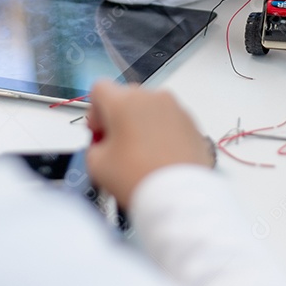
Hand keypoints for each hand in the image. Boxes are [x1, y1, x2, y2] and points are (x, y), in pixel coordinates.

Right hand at [85, 81, 213, 208]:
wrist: (180, 196)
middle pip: (125, 97)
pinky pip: (169, 120)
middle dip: (117, 119)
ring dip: (140, 125)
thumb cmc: (141, 178)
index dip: (94, 112)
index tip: (98, 132)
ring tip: (139, 157)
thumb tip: (101, 147)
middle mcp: (152, 97)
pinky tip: (157, 158)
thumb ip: (93, 147)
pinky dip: (161, 133)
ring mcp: (175, 108)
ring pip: (149, 108)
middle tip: (116, 147)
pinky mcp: (191, 123)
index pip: (99, 88)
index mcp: (124, 101)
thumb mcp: (97, 165)